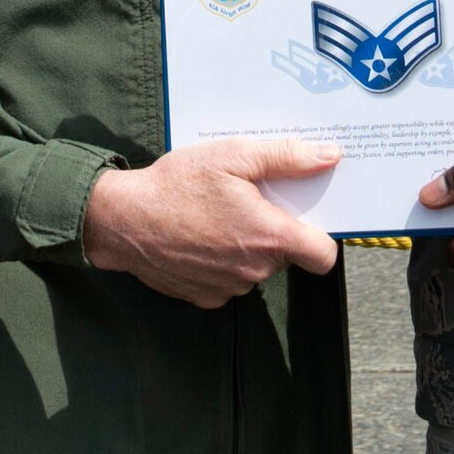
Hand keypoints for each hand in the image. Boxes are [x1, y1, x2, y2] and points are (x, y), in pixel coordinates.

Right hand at [83, 136, 340, 308]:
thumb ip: (287, 157)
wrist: (123, 220)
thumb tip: (330, 156)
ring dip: (248, 244)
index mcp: (268, 236)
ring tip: (220, 213)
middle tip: (252, 198)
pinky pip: (230, 280)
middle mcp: (253, 271)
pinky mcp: (205, 297)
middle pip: (286, 254)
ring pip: (257, 267)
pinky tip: (202, 234)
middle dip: (276, 228)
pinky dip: (224, 261)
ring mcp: (228, 289)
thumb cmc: (179, 184)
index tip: (308, 215)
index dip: (322, 236)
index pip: (323, 256)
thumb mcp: (234, 155)